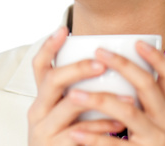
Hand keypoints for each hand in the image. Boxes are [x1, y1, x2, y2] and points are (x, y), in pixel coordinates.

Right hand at [28, 27, 125, 144]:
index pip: (39, 66)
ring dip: (99, 98)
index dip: (48, 46)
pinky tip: (119, 124)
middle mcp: (38, 110)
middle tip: (101, 63)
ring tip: (126, 96)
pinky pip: (80, 133)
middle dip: (78, 68)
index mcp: (43, 96)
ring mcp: (43, 130)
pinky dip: (101, 126)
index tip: (63, 29)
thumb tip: (109, 62)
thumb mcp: (70, 110)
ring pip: (69, 105)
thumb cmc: (71, 135)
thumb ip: (81, 89)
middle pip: (52, 80)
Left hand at [68, 42, 164, 144]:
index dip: (156, 57)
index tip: (137, 42)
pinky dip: (94, 137)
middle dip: (123, 65)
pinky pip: (116, 145)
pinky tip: (77, 132)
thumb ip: (139, 99)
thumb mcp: (152, 120)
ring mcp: (155, 138)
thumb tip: (112, 70)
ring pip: (128, 112)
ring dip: (99, 99)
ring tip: (75, 93)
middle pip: (147, 85)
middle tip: (99, 52)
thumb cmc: (148, 145)